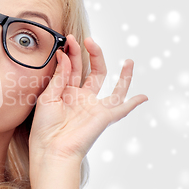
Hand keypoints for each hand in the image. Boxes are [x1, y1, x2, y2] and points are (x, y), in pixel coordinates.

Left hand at [29, 34, 148, 161]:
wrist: (51, 149)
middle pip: (93, 72)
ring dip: (122, 75)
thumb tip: (66, 55)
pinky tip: (143, 96)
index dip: (72, 53)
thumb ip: (59, 76)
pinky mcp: (104, 117)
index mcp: (67, 92)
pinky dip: (134, 103)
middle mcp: (83, 98)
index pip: (73, 67)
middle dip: (92, 54)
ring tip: (129, 60)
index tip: (68, 39)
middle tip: (88, 39)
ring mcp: (95, 108)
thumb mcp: (47, 97)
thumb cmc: (44, 127)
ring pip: (114, 89)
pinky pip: (123, 109)